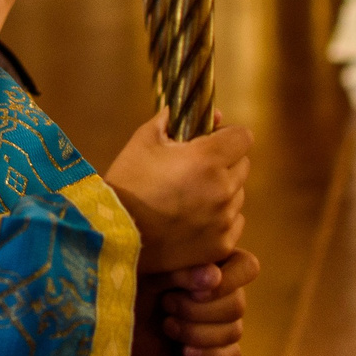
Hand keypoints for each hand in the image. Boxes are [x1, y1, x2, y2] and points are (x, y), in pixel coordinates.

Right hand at [103, 109, 247, 275]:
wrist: (113, 236)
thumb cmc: (127, 183)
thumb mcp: (142, 141)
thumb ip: (169, 120)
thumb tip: (186, 110)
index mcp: (207, 159)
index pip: (243, 137)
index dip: (228, 135)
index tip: (212, 140)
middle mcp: (222, 190)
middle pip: (243, 165)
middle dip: (224, 162)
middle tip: (196, 169)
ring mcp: (224, 221)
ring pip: (238, 195)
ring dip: (222, 191)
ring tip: (190, 197)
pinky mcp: (220, 246)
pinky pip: (234, 223)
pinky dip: (220, 219)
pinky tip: (194, 219)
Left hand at [131, 248, 257, 355]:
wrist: (114, 314)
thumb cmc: (132, 280)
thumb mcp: (154, 269)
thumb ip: (183, 271)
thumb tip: (214, 277)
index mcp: (215, 261)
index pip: (247, 267)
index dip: (229, 281)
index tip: (196, 290)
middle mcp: (224, 290)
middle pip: (238, 305)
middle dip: (198, 311)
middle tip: (166, 304)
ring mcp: (220, 319)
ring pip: (234, 330)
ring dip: (197, 332)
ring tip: (167, 325)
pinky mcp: (213, 346)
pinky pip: (232, 353)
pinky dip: (210, 354)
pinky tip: (184, 351)